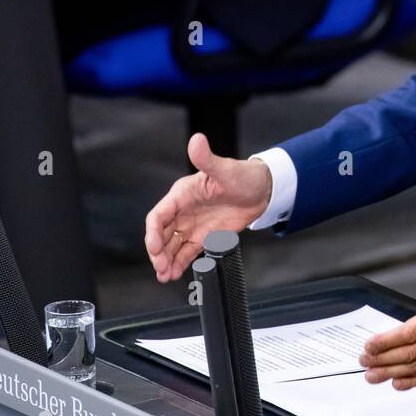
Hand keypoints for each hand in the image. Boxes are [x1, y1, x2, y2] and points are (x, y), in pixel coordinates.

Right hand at [144, 133, 271, 282]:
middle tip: (160, 267)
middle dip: (157, 251)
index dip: (153, 232)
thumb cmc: (243, 176)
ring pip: (171, 245)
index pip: (159, 215)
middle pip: (161, 234)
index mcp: (182, 194)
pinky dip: (179, 263)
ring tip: (164, 276)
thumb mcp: (225, 169)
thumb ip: (207, 159)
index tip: (154, 247)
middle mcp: (183, 210)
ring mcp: (192, 225)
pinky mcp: (203, 236)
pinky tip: (174, 274)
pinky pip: (186, 252)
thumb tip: (196, 140)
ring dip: (165, 260)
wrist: (262, 190)